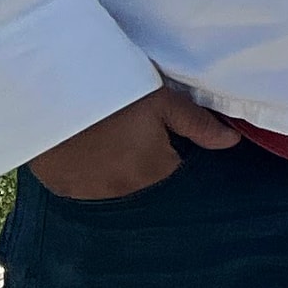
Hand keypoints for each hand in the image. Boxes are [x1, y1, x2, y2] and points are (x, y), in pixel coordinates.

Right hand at [31, 85, 240, 201]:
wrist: (55, 94)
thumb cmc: (116, 95)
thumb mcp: (163, 103)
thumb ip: (198, 125)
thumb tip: (232, 142)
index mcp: (153, 171)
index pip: (171, 167)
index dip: (165, 145)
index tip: (150, 127)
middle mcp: (123, 191)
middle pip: (142, 178)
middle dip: (139, 158)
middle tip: (124, 128)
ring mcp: (89, 193)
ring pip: (112, 184)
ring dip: (112, 169)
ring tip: (102, 137)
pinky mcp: (62, 189)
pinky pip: (81, 186)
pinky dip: (84, 173)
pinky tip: (80, 148)